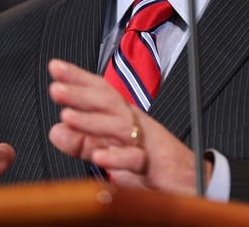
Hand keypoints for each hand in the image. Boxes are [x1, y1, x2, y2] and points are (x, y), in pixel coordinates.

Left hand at [47, 59, 211, 195]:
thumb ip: (82, 144)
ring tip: (67, 116)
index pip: (100, 92)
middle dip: (81, 93)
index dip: (79, 79)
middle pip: (108, 102)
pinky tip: (99, 156)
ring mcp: (146, 142)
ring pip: (118, 125)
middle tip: (56, 88)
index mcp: (124, 117)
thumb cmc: (151, 165)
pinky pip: (135, 159)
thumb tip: (56, 130)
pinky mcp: (155, 165)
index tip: (56, 67)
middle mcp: (135, 124)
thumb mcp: (110, 152)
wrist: (192, 182)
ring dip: (92, 120)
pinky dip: (117, 157)